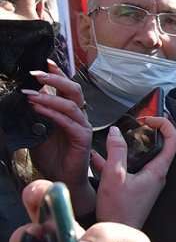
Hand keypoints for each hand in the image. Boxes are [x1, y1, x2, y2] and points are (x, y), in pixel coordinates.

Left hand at [26, 61, 94, 214]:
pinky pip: (68, 122)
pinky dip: (52, 113)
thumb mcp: (38, 130)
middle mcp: (78, 116)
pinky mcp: (82, 138)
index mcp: (69, 112)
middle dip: (55, 79)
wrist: (62, 179)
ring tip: (30, 94)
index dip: (57, 73)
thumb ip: (35, 114)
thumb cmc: (52, 157)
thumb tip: (27, 95)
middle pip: (73, 90)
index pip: (66, 88)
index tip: (44, 62)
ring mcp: (82, 126)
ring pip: (70, 104)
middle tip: (36, 74)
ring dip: (49, 97)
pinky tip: (38, 109)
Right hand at [92, 116, 175, 227]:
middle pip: (159, 145)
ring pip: (141, 156)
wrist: (118, 233)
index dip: (164, 124)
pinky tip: (99, 158)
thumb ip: (116, 152)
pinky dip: (117, 161)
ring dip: (128, 146)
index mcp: (158, 170)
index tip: (147, 120)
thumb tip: (115, 132)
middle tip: (131, 125)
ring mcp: (148, 181)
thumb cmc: (119, 211)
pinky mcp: (137, 187)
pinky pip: (130, 168)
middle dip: (145, 132)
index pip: (174, 139)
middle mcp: (157, 175)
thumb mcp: (114, 176)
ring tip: (113, 139)